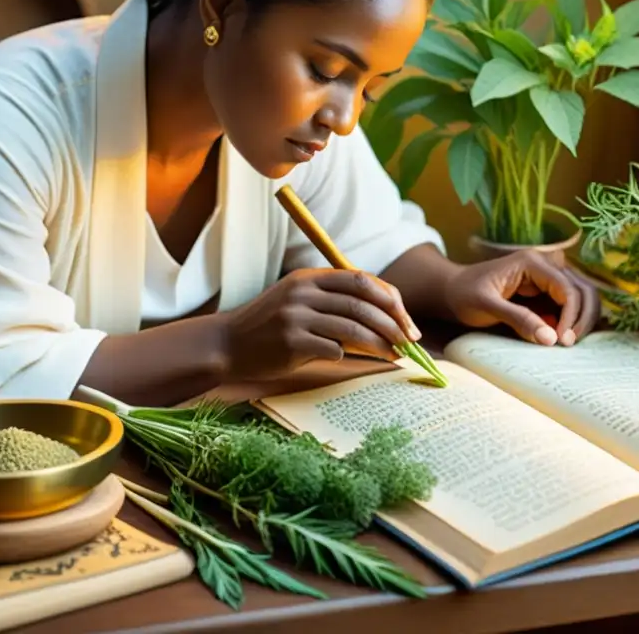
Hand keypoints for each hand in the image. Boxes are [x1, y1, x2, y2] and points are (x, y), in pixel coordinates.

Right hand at [218, 268, 419, 379]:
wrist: (228, 345)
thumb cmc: (271, 327)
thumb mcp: (301, 302)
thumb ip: (336, 304)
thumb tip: (388, 321)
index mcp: (310, 278)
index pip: (362, 280)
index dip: (390, 299)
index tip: (407, 320)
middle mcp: (304, 292)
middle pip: (363, 304)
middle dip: (393, 324)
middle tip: (410, 342)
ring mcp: (296, 316)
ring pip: (353, 327)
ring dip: (380, 343)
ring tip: (395, 355)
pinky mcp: (290, 341)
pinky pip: (333, 348)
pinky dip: (348, 354)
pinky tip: (351, 359)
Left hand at [443, 249, 599, 346]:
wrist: (453, 291)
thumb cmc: (464, 295)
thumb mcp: (486, 306)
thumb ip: (517, 318)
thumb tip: (550, 339)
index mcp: (532, 262)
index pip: (567, 288)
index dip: (570, 316)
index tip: (561, 341)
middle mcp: (546, 265)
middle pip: (584, 289)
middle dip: (583, 318)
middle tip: (568, 345)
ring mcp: (549, 278)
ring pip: (584, 296)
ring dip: (583, 320)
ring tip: (568, 343)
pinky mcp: (548, 292)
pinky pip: (572, 305)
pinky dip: (574, 321)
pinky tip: (565, 338)